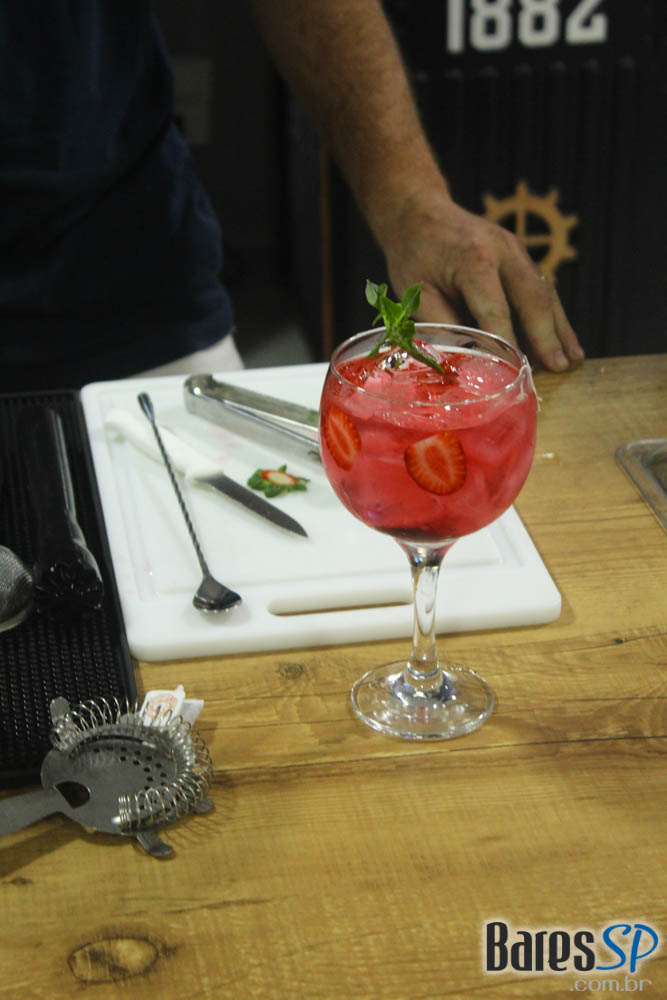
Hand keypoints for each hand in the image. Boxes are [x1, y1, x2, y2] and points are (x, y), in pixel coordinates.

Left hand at [382, 191, 584, 371]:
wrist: (419, 210)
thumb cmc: (413, 254)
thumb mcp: (417, 292)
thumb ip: (442, 325)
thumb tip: (465, 362)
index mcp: (473, 260)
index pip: (496, 311)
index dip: (507, 345)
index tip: (516, 374)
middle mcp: (502, 251)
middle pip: (533, 298)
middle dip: (547, 337)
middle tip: (559, 369)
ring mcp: (516, 250)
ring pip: (545, 293)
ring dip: (560, 328)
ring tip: (572, 359)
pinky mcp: (520, 255)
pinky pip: (541, 287)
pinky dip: (553, 315)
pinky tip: (564, 339)